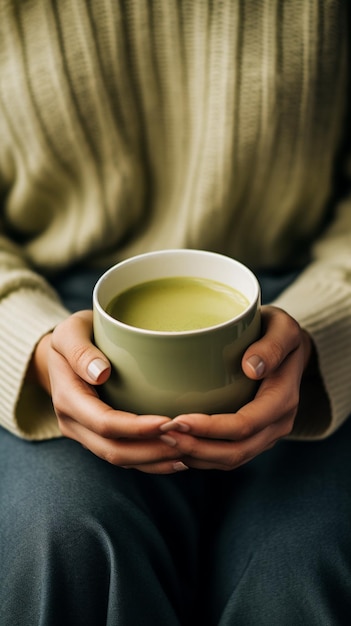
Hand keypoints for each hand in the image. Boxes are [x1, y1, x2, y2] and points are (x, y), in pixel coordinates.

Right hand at [29, 310, 186, 473]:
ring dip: (155, 461)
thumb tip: (101, 374)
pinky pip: (125, 458)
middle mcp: (73, 424)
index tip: (167, 421)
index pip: (104, 423)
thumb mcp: (70, 332)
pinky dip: (151, 461)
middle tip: (186, 441)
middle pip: (114, 451)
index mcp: (68, 399)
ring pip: (121, 460)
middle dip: (151, 451)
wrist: (63, 352)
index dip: (136, 428)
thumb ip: (80, 351)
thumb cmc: (74, 336)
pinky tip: (177, 458)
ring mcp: (85, 435)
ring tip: (188, 453)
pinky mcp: (99, 438)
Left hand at [159, 306, 312, 469]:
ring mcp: (267, 434)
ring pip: (231, 459)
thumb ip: (273, 345)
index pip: (245, 425)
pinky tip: (178, 445)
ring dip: (197, 456)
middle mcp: (278, 424)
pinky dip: (203, 456)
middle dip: (197, 448)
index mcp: (283, 399)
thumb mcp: (283, 328)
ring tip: (165, 442)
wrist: (290, 347)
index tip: (178, 419)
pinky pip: (228, 456)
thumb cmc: (280, 332)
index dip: (210, 428)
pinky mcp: (255, 437)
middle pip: (236, 451)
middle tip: (163, 434)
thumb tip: (251, 368)